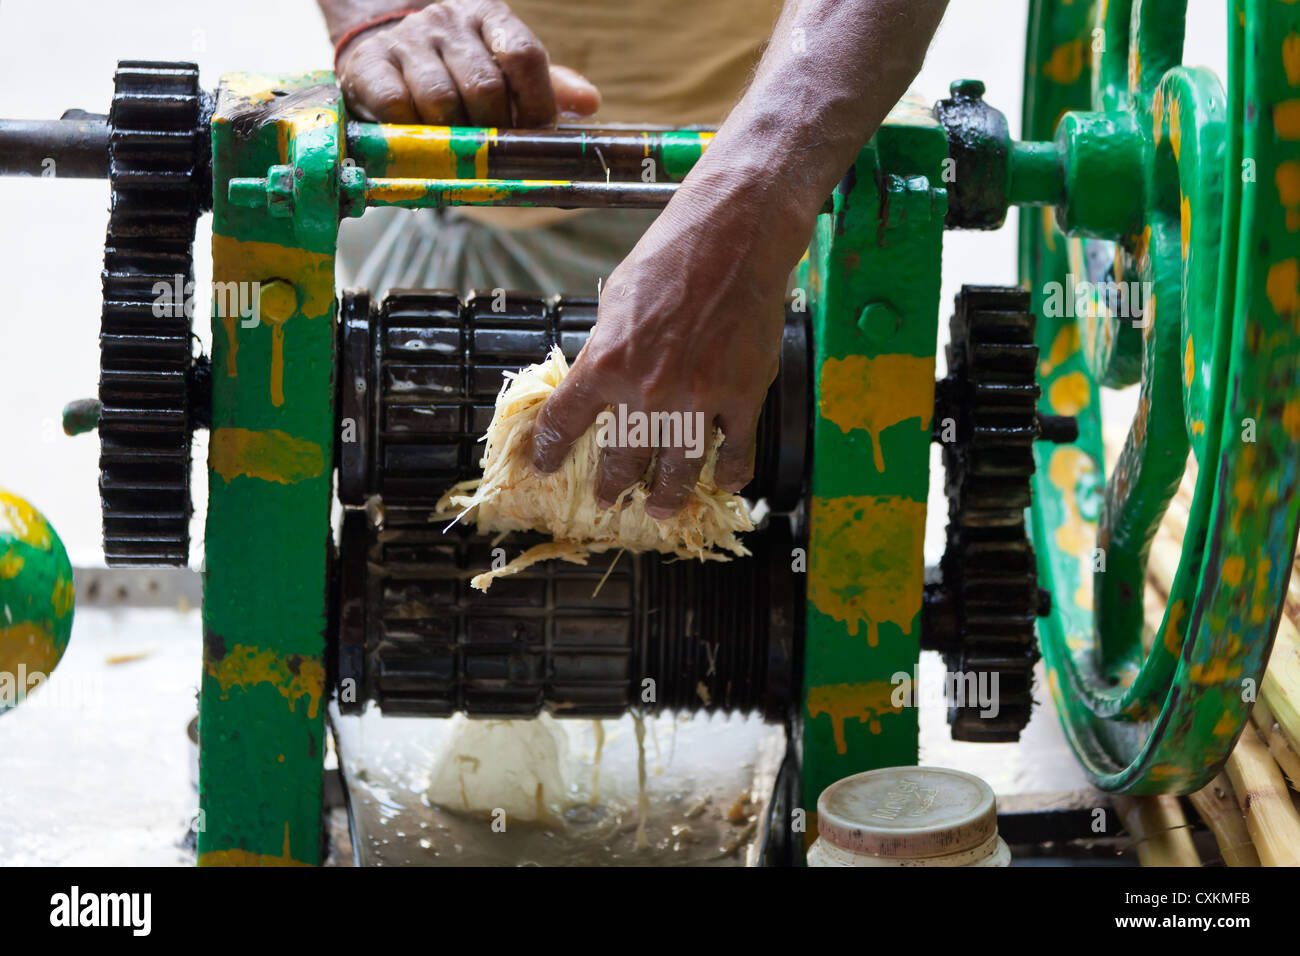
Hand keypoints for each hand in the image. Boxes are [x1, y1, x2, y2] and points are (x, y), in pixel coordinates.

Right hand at [336, 0, 599, 125]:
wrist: (383, 46)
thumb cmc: (457, 66)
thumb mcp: (503, 67)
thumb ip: (546, 86)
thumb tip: (590, 103)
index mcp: (489, 17)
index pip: (524, 55)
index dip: (536, 102)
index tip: (537, 134)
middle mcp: (447, 22)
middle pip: (484, 86)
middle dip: (495, 130)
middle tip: (494, 152)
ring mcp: (406, 41)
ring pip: (440, 101)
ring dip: (454, 137)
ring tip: (457, 150)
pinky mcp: (368, 65)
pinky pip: (396, 107)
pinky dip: (412, 134)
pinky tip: (420, 141)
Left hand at [529, 167, 800, 517]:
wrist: (734, 236)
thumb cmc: (671, 256)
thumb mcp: (616, 302)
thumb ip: (606, 350)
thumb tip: (599, 384)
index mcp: (606, 362)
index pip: (565, 422)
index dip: (550, 449)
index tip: (544, 465)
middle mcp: (648, 390)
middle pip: (623, 459)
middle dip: (611, 485)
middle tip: (608, 498)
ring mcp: (698, 398)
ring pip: (679, 470)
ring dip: (666, 497)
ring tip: (659, 510)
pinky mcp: (741, 395)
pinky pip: (735, 449)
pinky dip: (731, 471)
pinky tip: (726, 481)